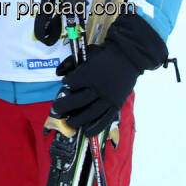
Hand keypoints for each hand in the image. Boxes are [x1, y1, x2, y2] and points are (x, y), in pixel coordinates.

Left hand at [52, 13, 166, 137]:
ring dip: (78, 120)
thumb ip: (71, 62)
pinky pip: (105, 118)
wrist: (128, 57)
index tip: (64, 84)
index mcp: (90, 74)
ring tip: (69, 122)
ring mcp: (108, 98)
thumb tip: (58, 73)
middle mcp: (99, 88)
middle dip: (66, 106)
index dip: (67, 84)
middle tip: (57, 109)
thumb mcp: (87, 53)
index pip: (73, 82)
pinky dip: (96, 127)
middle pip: (79, 100)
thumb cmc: (106, 55)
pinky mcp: (116, 104)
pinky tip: (87, 132)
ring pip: (91, 112)